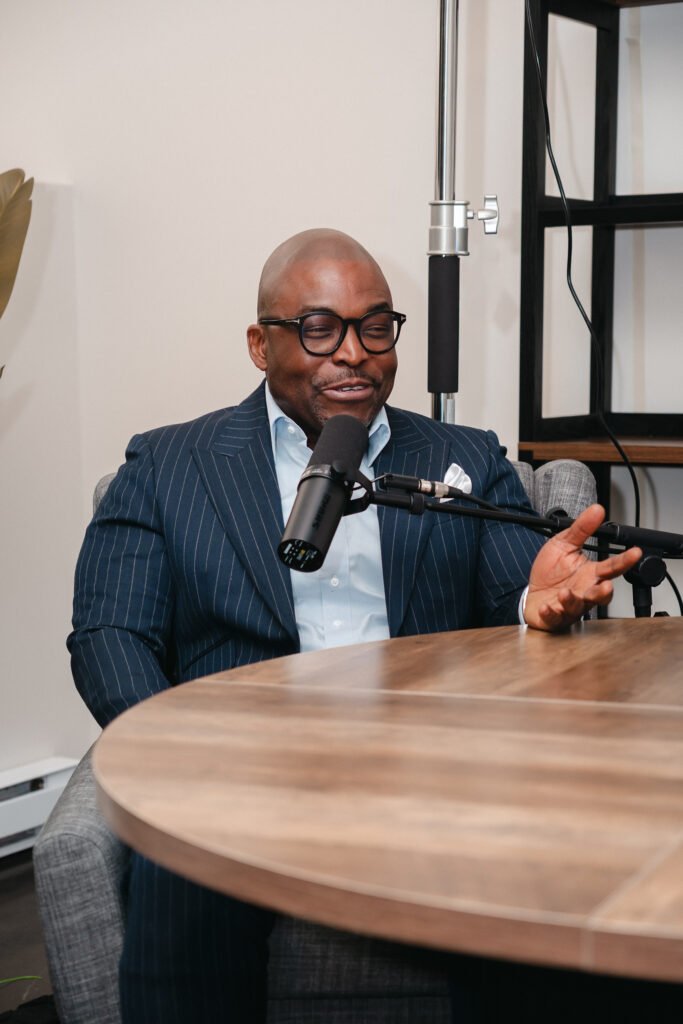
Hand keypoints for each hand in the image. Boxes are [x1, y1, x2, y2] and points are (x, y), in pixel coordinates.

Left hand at [524, 504, 641, 630]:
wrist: (533, 593)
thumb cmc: (551, 572)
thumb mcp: (564, 544)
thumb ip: (581, 529)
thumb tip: (597, 509)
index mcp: (590, 574)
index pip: (611, 567)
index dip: (624, 560)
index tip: (635, 552)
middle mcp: (584, 591)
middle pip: (600, 595)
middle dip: (604, 592)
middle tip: (606, 587)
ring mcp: (570, 606)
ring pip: (579, 607)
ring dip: (573, 600)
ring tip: (565, 592)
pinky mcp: (554, 617)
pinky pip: (555, 618)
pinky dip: (552, 613)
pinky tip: (548, 607)